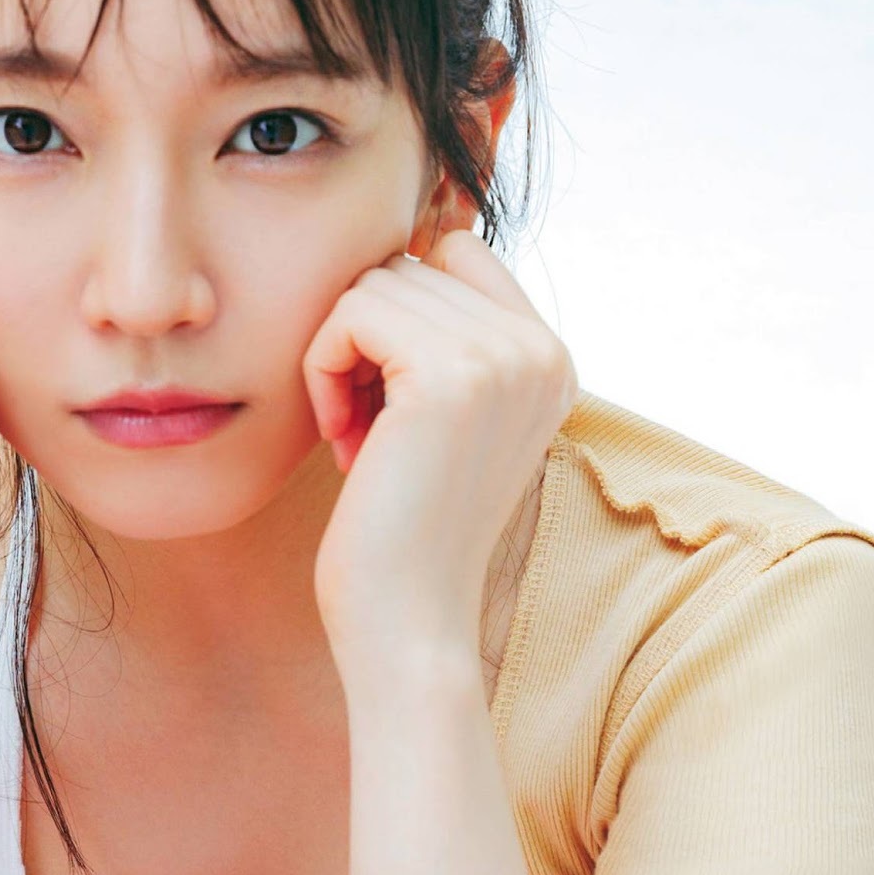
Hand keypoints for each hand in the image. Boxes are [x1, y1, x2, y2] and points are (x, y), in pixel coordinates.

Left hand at [302, 230, 578, 669]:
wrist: (410, 625)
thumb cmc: (405, 535)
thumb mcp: (441, 423)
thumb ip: (442, 340)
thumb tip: (397, 249)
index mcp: (550, 360)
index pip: (458, 252)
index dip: (399, 313)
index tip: (388, 401)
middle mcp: (541, 350)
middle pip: (410, 265)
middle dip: (366, 341)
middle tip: (365, 431)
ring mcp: (502, 358)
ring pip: (376, 284)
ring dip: (340, 356)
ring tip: (356, 438)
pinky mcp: (449, 374)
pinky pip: (351, 312)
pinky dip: (323, 369)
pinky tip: (341, 440)